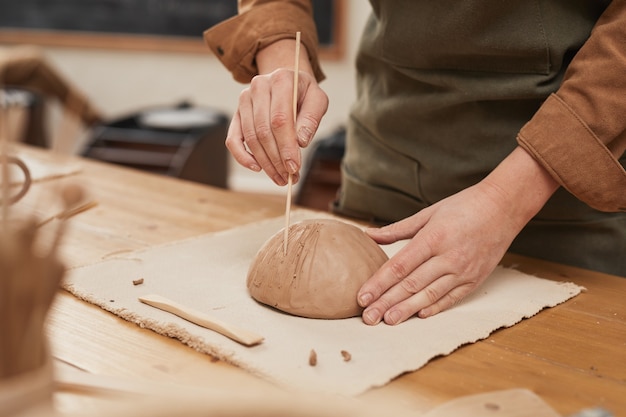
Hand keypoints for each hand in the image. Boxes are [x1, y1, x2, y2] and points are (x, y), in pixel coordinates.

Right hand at [226, 67, 327, 185]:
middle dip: (277, 159)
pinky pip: (233, 139)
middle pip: (264, 131)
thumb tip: (300, 142)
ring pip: (251, 138)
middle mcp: (258, 87)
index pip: (280, 119)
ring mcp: (244, 100)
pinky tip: (257, 167)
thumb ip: (311, 118)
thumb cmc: (303, 93)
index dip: (286, 146)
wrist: (286, 79)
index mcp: (280, 80)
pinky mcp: (237, 113)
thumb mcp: (317, 99)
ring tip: (280, 177)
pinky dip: (242, 156)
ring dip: (265, 162)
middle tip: (289, 177)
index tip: (294, 167)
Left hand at [357, 181, 531, 324]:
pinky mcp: (474, 279)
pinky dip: (434, 307)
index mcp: (433, 238)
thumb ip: (398, 229)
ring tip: (388, 321)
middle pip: (411, 285)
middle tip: (368, 317)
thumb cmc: (462, 206)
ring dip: (407, 310)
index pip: (399, 266)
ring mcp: (463, 270)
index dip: (379, 284)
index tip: (362, 297)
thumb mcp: (428, 213)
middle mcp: (447, 257)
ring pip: (429, 295)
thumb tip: (369, 235)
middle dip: (387, 303)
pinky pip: (451, 297)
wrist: (503, 207)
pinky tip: (418, 315)